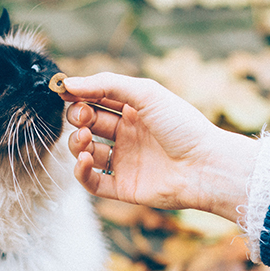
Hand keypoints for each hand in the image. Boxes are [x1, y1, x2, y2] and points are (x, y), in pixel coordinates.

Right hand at [62, 73, 260, 221]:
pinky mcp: (123, 187)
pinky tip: (85, 158)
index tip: (63, 92)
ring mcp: (124, 161)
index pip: (97, 100)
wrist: (205, 165)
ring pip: (85, 151)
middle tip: (82, 117)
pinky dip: (81, 171)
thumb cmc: (182, 126)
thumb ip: (106, 84)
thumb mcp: (145, 93)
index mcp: (134, 111)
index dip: (79, 95)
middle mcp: (127, 135)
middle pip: (88, 124)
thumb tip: (69, 83)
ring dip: (76, 143)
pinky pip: (92, 181)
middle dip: (77, 118)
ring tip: (85, 138)